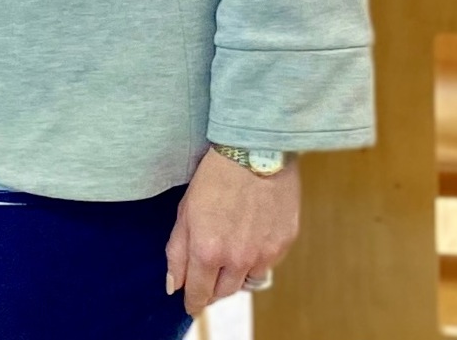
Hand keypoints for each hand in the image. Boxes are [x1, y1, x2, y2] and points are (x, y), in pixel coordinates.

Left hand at [165, 148, 299, 314]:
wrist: (254, 153)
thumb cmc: (214, 177)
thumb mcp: (185, 211)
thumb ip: (177, 252)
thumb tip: (174, 285)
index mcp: (207, 250)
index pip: (199, 292)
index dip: (192, 301)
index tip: (189, 304)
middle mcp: (237, 259)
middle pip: (223, 292)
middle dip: (211, 289)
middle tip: (205, 278)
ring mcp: (264, 254)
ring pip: (246, 281)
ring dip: (233, 275)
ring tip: (225, 254)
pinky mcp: (283, 245)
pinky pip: (265, 264)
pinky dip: (254, 260)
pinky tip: (247, 238)